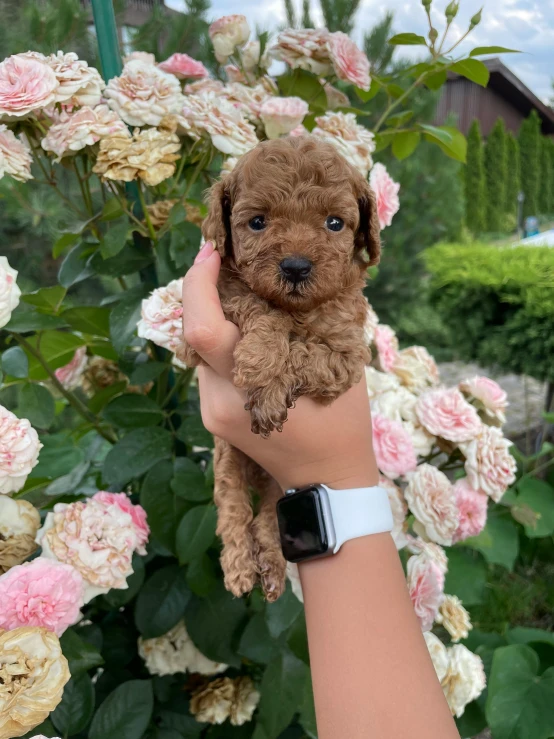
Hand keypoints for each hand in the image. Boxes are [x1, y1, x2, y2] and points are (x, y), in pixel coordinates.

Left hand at [182, 241, 379, 490]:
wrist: (327, 481)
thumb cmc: (342, 423)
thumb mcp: (333, 365)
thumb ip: (305, 323)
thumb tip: (290, 279)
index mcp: (248, 382)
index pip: (202, 327)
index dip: (198, 283)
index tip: (212, 252)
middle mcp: (218, 398)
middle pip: (195, 332)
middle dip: (207, 293)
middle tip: (231, 266)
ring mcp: (210, 411)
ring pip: (203, 350)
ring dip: (221, 322)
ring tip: (252, 305)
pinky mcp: (211, 417)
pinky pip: (210, 368)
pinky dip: (226, 347)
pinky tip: (253, 343)